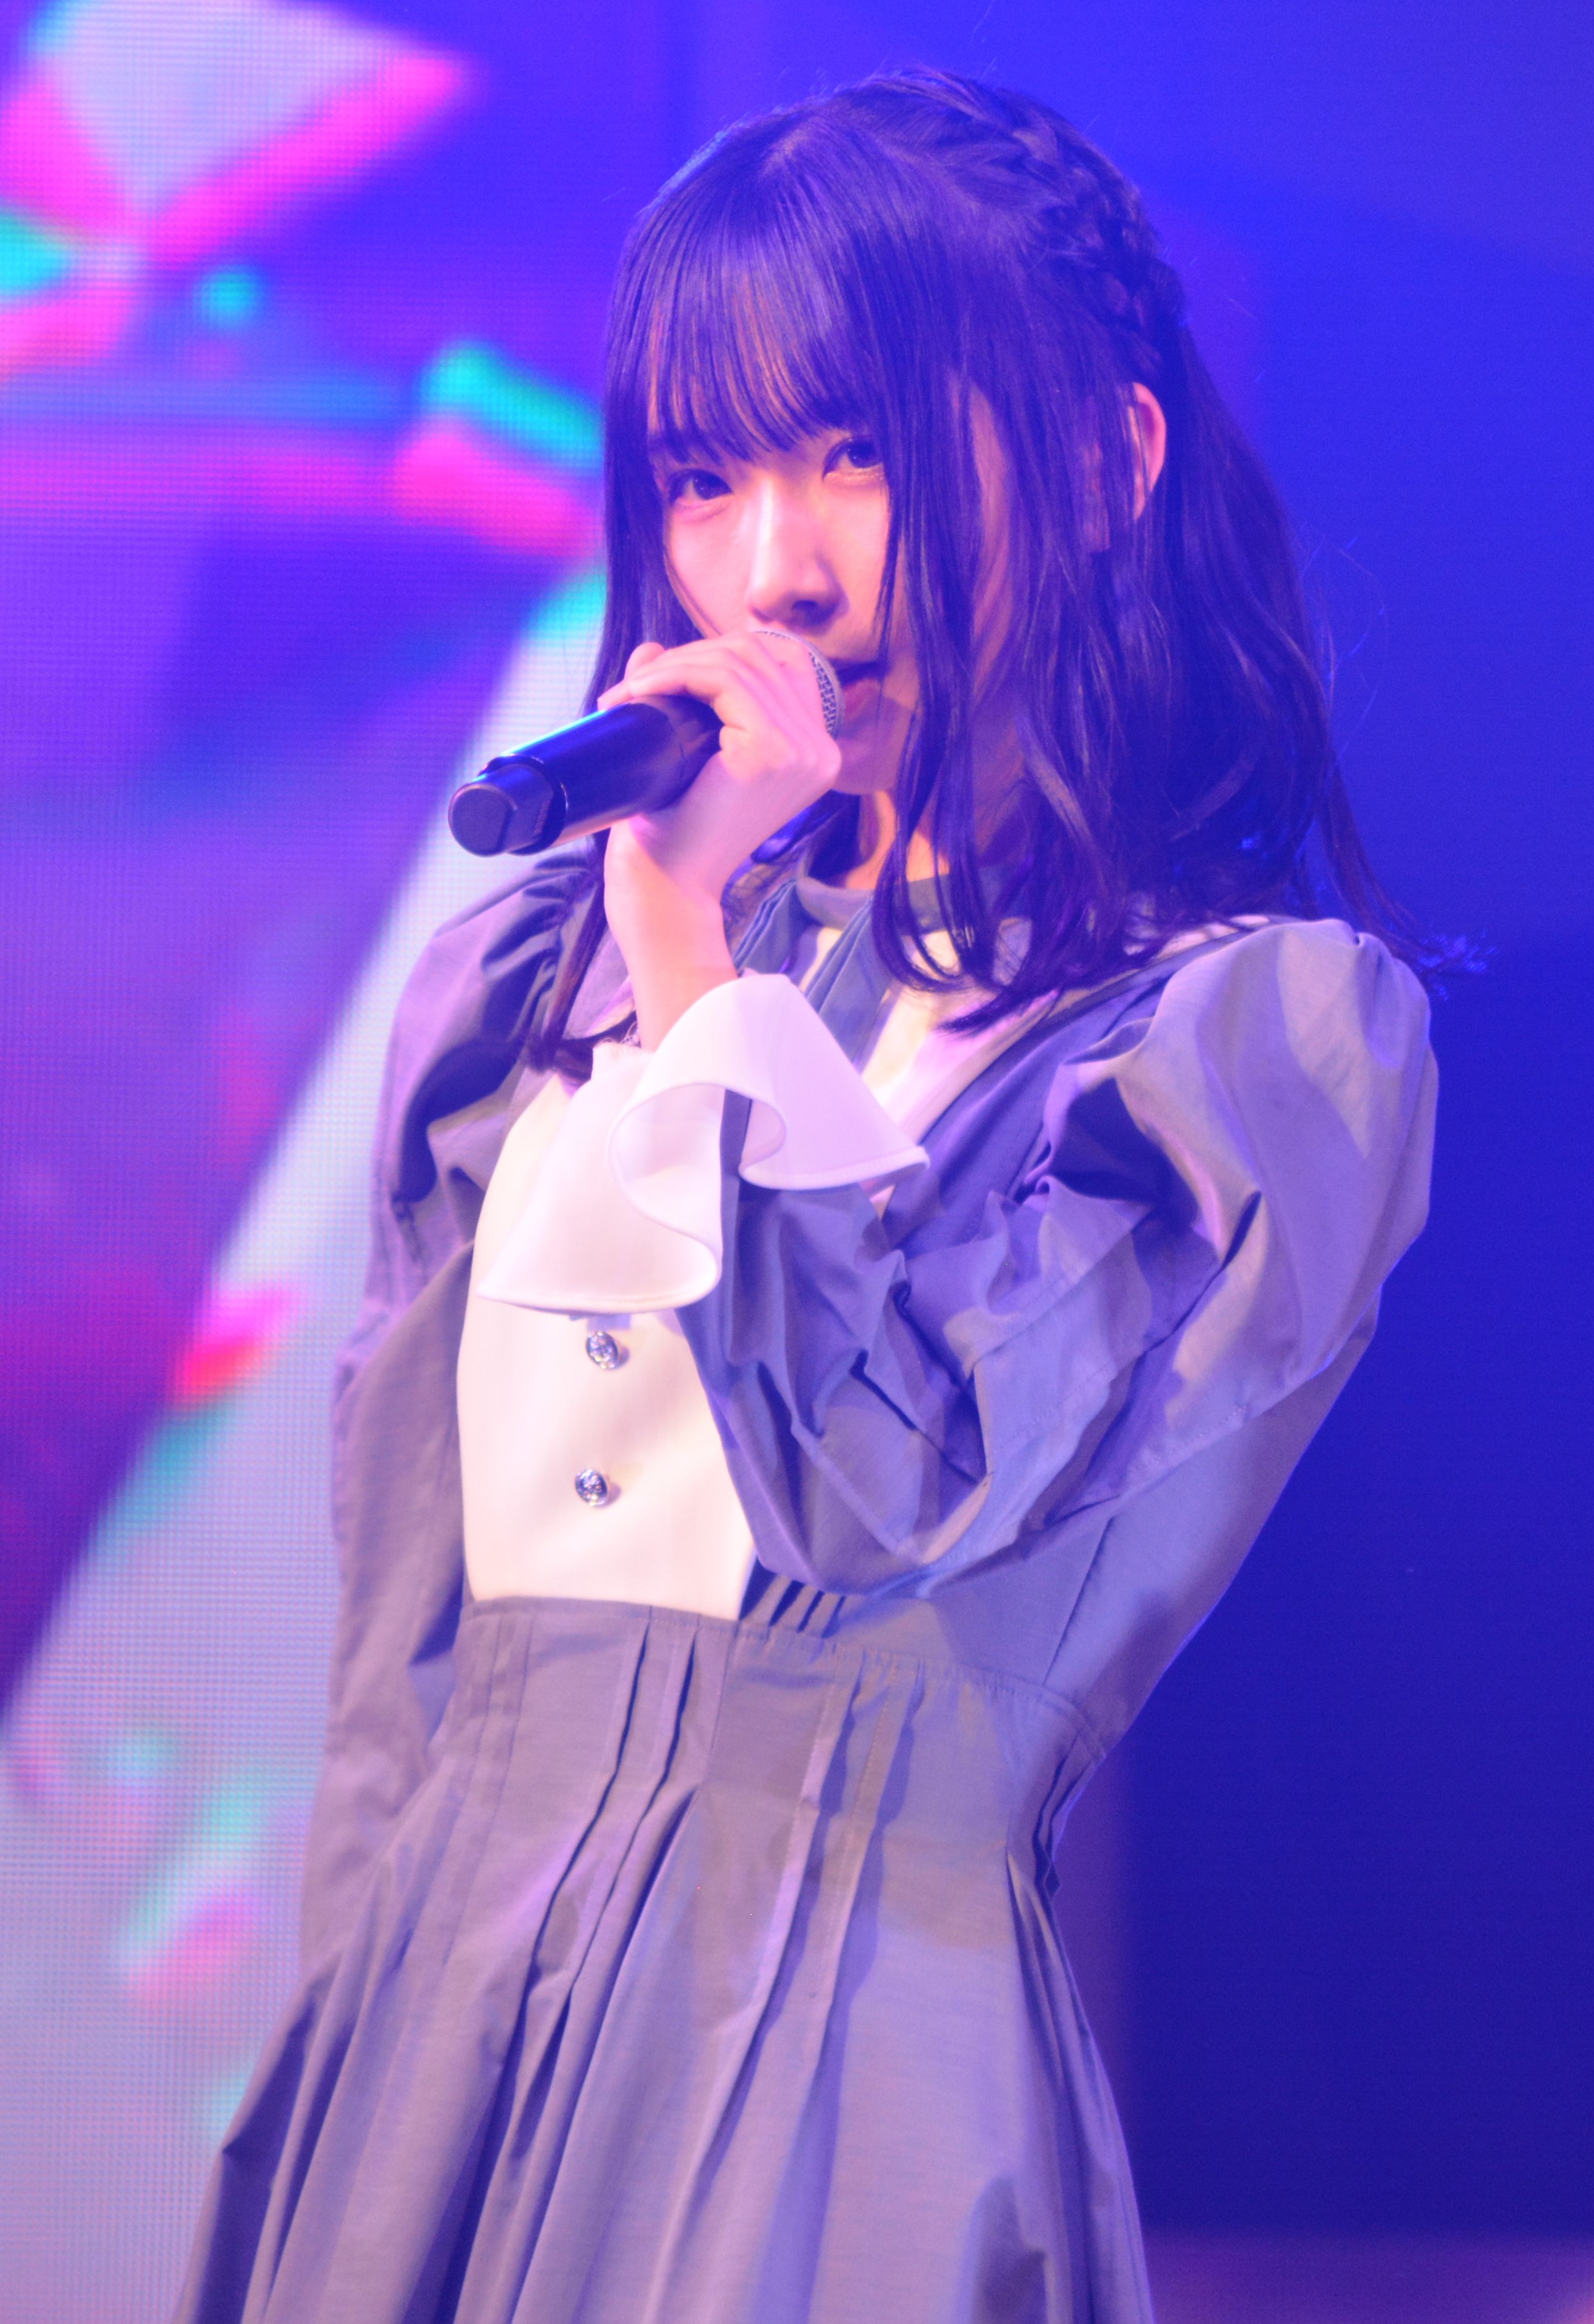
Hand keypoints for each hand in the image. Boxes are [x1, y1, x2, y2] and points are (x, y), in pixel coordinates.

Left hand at [597, 631, 841, 1047]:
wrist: (666, 887)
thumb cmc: (673, 829)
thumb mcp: (686, 751)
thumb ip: (679, 699)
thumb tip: (650, 648)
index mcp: (812, 751)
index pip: (775, 664)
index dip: (715, 655)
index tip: (658, 681)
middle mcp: (820, 749)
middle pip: (757, 654)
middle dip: (689, 656)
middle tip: (633, 686)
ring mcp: (803, 750)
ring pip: (738, 660)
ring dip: (675, 664)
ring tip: (629, 692)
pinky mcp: (773, 751)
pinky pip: (724, 680)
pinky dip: (675, 675)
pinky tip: (639, 692)